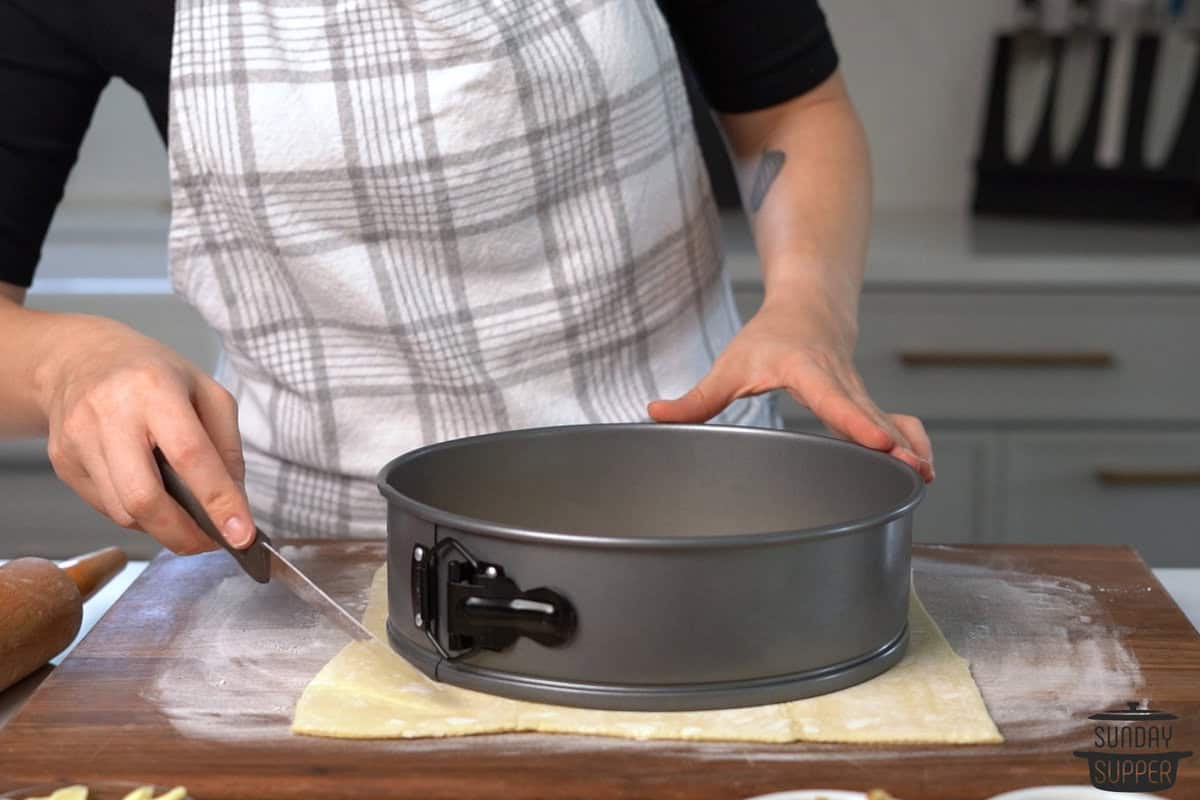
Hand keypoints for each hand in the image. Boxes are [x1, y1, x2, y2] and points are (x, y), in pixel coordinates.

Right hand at [35, 314, 253, 552]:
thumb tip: (235, 504)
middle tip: (210, 543)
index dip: (218, 501)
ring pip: (123, 511)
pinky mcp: (63, 461)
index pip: (190, 455)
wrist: (81, 358)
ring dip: (161, 528)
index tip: (242, 536)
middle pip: (144, 497)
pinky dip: (136, 516)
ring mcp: (79, 439)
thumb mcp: (206, 392)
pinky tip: (153, 500)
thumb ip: (226, 447)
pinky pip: (106, 507)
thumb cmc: (154, 375)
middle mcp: (110, 413)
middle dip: (183, 534)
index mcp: (155, 388)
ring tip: (186, 521)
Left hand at [647, 295, 933, 481]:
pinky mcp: (867, 401)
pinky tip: (920, 468)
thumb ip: (696, 398)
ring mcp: (858, 391)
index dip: (854, 419)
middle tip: (912, 470)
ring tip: (923, 477)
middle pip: (869, 414)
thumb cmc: (767, 338)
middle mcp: (840, 380)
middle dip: (892, 442)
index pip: (832, 397)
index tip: (876, 441)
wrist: (811, 306)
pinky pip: (896, 420)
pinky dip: (910, 439)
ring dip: (909, 444)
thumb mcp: (730, 365)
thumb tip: (653, 414)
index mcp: (806, 369)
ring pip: (889, 418)